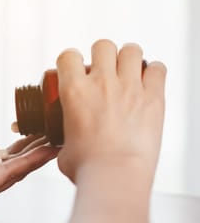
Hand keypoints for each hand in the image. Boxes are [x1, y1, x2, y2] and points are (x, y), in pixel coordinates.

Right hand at [56, 40, 166, 182]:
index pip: (68, 56)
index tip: (75, 71)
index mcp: (74, 91)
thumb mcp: (63, 147)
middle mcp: (101, 83)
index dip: (71, 61)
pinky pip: (158, 69)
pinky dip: (154, 72)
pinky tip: (148, 83)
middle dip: (102, 55)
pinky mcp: (153, 98)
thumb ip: (65, 137)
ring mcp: (130, 88)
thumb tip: (65, 143)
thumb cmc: (87, 167)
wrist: (115, 176)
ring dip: (128, 58)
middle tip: (104, 71)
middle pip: (103, 45)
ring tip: (127, 73)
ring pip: (132, 50)